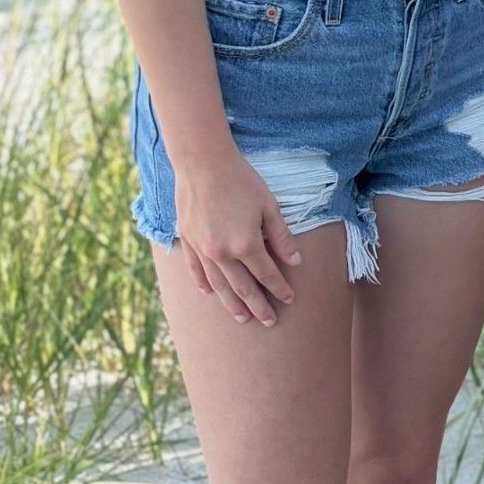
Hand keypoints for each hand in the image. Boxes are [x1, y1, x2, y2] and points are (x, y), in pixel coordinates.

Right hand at [174, 149, 303, 323]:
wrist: (202, 162)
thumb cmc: (241, 180)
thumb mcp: (269, 206)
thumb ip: (281, 236)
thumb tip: (296, 261)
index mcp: (245, 244)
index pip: (267, 274)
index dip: (279, 288)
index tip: (289, 299)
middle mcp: (222, 253)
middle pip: (242, 287)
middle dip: (258, 306)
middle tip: (268, 321)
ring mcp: (202, 249)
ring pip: (218, 285)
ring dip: (231, 303)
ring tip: (242, 318)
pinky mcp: (187, 240)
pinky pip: (195, 270)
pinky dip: (203, 284)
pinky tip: (209, 294)